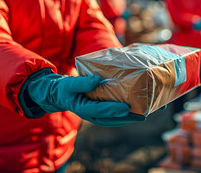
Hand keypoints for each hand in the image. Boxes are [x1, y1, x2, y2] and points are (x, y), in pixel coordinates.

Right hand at [27, 73, 144, 126]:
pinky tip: (133, 110)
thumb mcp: (69, 84)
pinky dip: (123, 114)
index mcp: (83, 109)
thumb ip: (82, 83)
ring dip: (127, 118)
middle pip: (111, 119)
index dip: (113, 110)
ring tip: (142, 115)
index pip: (100, 111)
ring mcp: (95, 115)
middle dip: (127, 118)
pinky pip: (112, 115)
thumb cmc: (65, 88)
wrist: (59, 94)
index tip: (126, 108)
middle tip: (142, 115)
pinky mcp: (98, 111)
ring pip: (113, 119)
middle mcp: (91, 115)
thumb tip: (97, 80)